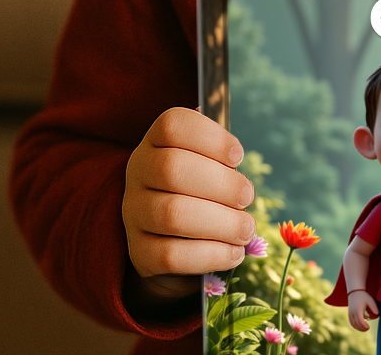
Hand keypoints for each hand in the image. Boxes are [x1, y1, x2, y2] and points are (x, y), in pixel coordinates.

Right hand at [122, 107, 254, 304]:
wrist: (170, 236)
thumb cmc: (201, 186)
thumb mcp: (209, 161)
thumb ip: (221, 155)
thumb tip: (233, 156)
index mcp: (156, 141)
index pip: (172, 125)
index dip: (210, 138)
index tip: (238, 156)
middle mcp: (138, 172)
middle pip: (172, 169)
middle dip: (221, 184)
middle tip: (248, 196)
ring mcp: (133, 212)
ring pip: (172, 214)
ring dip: (220, 222)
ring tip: (246, 228)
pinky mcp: (138, 252)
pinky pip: (171, 255)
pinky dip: (210, 255)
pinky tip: (234, 252)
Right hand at [348, 290, 378, 330]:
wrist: (355, 291)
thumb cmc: (364, 296)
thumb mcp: (370, 300)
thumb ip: (374, 307)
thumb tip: (378, 314)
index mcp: (358, 310)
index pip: (360, 321)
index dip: (364, 326)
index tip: (369, 327)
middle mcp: (353, 312)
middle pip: (357, 324)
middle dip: (362, 328)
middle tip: (367, 329)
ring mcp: (350, 313)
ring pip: (353, 324)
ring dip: (358, 328)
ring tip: (364, 329)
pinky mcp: (349, 313)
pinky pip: (351, 322)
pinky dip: (355, 325)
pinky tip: (359, 326)